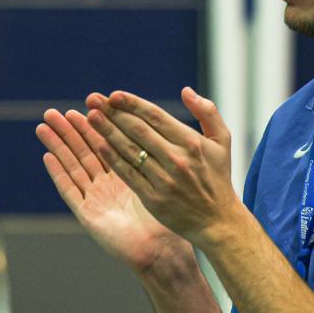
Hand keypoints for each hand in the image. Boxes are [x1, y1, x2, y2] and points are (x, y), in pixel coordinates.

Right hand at [36, 107, 187, 274]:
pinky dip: (58, 173)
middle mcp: (107, 185)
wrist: (163, 251)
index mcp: (125, 175)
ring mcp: (95, 199)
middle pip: (83, 152)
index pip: (105, 143)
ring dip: (57, 146)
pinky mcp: (87, 215)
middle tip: (52, 112)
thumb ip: (155, 157)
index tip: (85, 105)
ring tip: (43, 126)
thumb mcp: (163, 180)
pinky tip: (48, 156)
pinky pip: (70, 190)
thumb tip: (160, 129)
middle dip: (68, 131)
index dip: (94, 125)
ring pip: (73, 166)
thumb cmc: (171, 219)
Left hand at [85, 87, 247, 246]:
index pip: (155, 116)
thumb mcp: (222, 141)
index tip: (113, 95)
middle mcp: (177, 158)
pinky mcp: (153, 198)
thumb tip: (185, 91)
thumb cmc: (217, 177)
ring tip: (91, 117)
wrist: (217, 221)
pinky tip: (99, 145)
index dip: (132, 104)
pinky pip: (128, 174)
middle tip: (93, 99)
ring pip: (130, 150)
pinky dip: (113, 158)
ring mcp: (164, 179)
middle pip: (138, 130)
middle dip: (113, 112)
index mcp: (191, 142)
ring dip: (107, 131)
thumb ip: (207, 112)